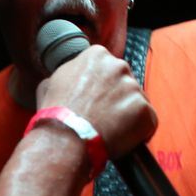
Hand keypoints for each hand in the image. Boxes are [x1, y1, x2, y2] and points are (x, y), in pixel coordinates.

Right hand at [36, 45, 156, 158]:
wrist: (65, 139)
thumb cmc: (54, 114)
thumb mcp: (49, 83)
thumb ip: (67, 75)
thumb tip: (68, 77)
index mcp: (97, 55)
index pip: (107, 68)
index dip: (101, 87)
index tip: (95, 101)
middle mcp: (119, 66)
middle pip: (125, 83)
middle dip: (117, 99)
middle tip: (103, 117)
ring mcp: (134, 88)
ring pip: (136, 102)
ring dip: (127, 116)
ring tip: (109, 131)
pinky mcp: (145, 110)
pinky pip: (147, 121)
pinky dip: (139, 132)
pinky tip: (121, 139)